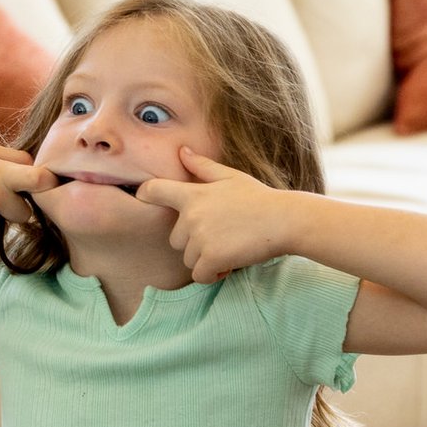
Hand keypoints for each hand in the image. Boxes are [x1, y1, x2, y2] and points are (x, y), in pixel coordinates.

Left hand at [134, 149, 299, 282]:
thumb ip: (202, 167)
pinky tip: (229, 265)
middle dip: (194, 242)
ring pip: (189, 259)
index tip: (142, 197)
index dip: (145, 194)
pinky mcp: (211, 258)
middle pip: (175, 239)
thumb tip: (182, 151)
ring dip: (206, 259)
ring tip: (230, 248)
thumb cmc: (259, 198)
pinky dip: (212, 274)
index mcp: (193, 194)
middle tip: (221, 237)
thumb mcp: (231, 177)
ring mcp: (200, 238)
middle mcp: (191, 216)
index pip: (155, 191)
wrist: (284, 220)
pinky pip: (199, 275)